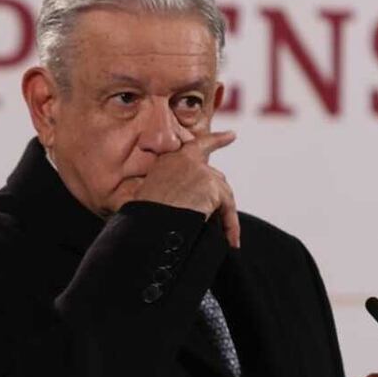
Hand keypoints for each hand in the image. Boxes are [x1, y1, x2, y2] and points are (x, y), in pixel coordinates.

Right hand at [134, 131, 239, 247]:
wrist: (149, 225)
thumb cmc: (145, 216)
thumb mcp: (152, 195)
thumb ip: (172, 189)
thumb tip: (189, 202)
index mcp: (169, 159)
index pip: (198, 145)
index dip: (217, 140)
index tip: (232, 135)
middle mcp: (185, 159)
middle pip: (215, 177)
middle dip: (218, 198)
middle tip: (220, 220)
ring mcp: (200, 171)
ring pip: (223, 193)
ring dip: (225, 216)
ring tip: (225, 238)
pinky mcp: (211, 186)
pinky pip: (228, 208)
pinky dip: (231, 226)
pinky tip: (232, 240)